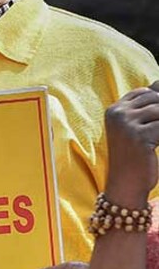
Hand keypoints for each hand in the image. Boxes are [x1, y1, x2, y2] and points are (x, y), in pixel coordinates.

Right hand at [104, 83, 158, 205]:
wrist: (126, 185)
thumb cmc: (134, 157)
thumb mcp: (135, 129)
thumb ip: (147, 109)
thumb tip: (158, 84)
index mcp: (114, 110)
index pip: (144, 92)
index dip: (158, 99)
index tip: (158, 120)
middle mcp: (118, 114)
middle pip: (155, 98)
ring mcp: (127, 124)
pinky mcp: (139, 137)